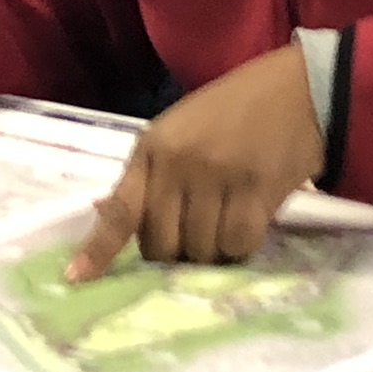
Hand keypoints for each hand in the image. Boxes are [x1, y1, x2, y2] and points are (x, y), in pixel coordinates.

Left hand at [67, 44, 323, 280]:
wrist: (295, 93)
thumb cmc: (230, 112)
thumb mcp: (177, 131)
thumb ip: (148, 175)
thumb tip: (105, 214)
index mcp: (151, 147)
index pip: (120, 208)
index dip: (98, 248)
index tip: (77, 278)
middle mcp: (178, 164)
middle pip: (160, 244)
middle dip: (172, 253)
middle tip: (191, 236)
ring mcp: (218, 177)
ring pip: (200, 250)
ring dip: (211, 251)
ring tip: (225, 220)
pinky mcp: (258, 192)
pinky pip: (239, 245)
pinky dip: (242, 246)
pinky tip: (249, 221)